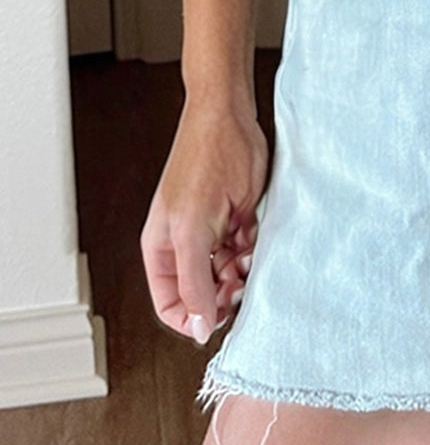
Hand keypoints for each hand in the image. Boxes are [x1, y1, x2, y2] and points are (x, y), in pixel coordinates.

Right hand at [140, 97, 269, 345]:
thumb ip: (193, 282)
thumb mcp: (194, 231)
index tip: (218, 316)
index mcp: (162, 248)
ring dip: (239, 272)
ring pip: (226, 273)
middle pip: (202, 291)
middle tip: (238, 284)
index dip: (194, 317)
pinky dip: (251, 252)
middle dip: (222, 293)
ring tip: (246, 255)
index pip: (171, 305)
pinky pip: (244, 252)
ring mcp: (211, 230)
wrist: (232, 117)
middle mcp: (184, 242)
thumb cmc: (206, 158)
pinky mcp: (235, 218)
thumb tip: (196, 327)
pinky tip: (252, 238)